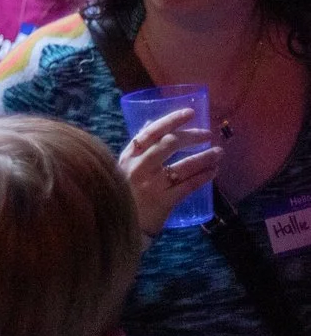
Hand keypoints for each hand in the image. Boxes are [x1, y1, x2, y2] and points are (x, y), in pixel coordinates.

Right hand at [120, 108, 220, 238]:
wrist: (118, 223)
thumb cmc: (124, 191)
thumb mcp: (125, 165)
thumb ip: (139, 146)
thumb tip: (152, 122)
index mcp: (129, 156)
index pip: (151, 132)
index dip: (172, 120)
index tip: (190, 113)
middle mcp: (139, 167)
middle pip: (169, 144)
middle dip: (192, 137)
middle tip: (208, 135)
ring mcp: (152, 184)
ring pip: (183, 165)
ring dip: (204, 157)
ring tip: (218, 153)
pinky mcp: (163, 201)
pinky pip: (188, 186)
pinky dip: (203, 177)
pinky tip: (213, 172)